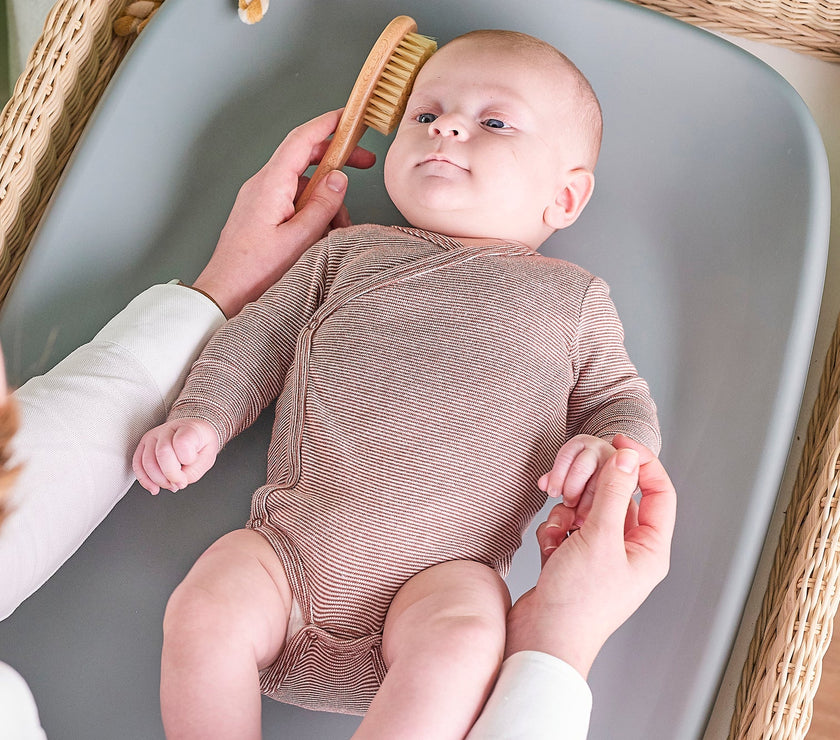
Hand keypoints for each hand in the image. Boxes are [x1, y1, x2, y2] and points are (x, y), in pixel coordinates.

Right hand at [132, 418, 218, 494]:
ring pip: (147, 461)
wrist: (193, 432)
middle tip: (179, 482)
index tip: (189, 470)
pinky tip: (154, 487)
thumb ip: (194, 471)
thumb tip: (177, 482)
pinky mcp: (143, 444)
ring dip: (159, 480)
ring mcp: (153, 436)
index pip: (182, 443)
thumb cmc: (200, 444)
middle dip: (171, 475)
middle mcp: (168, 430)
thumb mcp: (208, 457)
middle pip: (162, 453)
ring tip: (170, 484)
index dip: (185, 461)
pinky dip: (145, 480)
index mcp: (188, 429)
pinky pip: (137, 464)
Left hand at [191, 109, 375, 316]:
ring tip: (337, 230)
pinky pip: (293, 200)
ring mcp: (260, 198)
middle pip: (304, 157)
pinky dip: (312, 212)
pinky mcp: (261, 212)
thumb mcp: (299, 239)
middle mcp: (263, 184)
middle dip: (336, 160)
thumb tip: (340, 177)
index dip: (328, 123)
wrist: (224, 293)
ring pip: (303, 184)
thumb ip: (323, 205)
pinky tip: (322, 236)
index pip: (302, 139)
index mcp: (270, 184)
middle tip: (365, 164)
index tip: (351, 116)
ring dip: (327, 200)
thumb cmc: (255, 271)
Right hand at [506, 435, 675, 677]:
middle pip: (616, 496)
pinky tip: (548, 547)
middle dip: (591, 490)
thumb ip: (614, 493)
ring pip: (586, 507)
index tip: (617, 441)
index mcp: (649, 548)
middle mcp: (628, 548)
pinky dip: (553, 529)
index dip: (641, 462)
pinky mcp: (572, 556)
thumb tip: (627, 457)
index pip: (658, 492)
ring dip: (567, 512)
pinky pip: (565, 524)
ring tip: (559, 531)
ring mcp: (599, 553)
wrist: (541, 639)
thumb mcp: (599, 539)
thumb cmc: (578, 603)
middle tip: (572, 492)